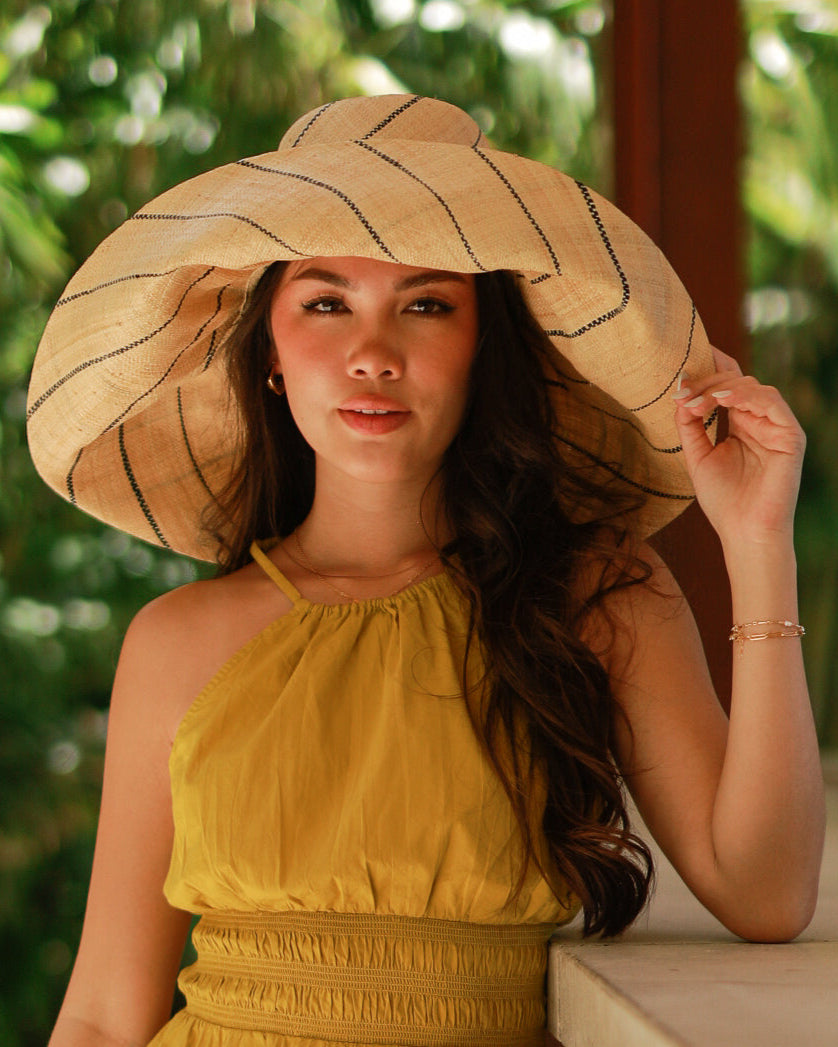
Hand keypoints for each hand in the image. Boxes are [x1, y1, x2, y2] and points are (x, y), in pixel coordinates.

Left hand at [673, 346, 805, 547]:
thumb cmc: (723, 500)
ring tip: (695, 403)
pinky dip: (746, 395)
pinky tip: (723, 400)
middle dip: (705, 383)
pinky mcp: (790, 436)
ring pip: (752, 386)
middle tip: (681, 394)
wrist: (743, 532)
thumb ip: (689, 425)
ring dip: (720, 389)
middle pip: (736, 381)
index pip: (727, 385)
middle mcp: (760, 421)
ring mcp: (776, 426)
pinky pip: (772, 402)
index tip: (680, 363)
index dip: (709, 367)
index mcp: (740, 423)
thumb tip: (679, 393)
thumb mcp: (697, 456)